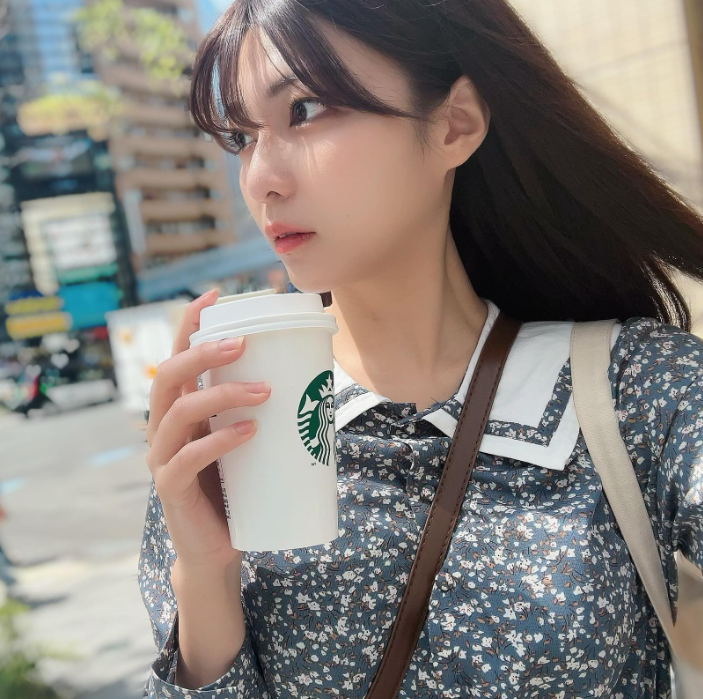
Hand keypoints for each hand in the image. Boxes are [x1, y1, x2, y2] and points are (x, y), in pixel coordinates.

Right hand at [145, 289, 271, 570]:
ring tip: (264, 392)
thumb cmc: (238, 488)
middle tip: (244, 343)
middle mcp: (163, 428)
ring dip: (222, 394)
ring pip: (178, 411)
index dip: (190, 324)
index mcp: (180, 411)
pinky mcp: (170, 489)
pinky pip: (187, 458)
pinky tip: (248, 431)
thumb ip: (262, 413)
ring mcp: (161, 458)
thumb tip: (319, 382)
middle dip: (204, 352)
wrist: (219, 548)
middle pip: (168, 376)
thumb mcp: (246, 442)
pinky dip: (218, 441)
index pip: (178, 358)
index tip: (215, 295)